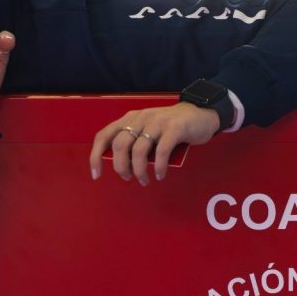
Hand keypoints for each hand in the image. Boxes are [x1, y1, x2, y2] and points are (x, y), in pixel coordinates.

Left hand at [89, 102, 221, 185]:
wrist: (201, 114)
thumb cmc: (171, 128)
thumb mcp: (148, 131)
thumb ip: (135, 142)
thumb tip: (123, 165)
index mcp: (131, 118)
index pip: (105, 135)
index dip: (96, 155)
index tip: (96, 174)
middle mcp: (141, 117)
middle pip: (120, 144)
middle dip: (120, 166)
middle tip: (127, 178)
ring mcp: (158, 122)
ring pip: (139, 149)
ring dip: (139, 170)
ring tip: (144, 180)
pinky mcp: (175, 128)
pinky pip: (161, 151)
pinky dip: (159, 167)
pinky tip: (160, 175)